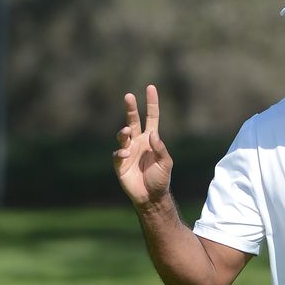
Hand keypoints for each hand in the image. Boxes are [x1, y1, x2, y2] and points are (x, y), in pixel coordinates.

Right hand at [113, 84, 173, 207]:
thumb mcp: (166, 163)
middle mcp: (138, 142)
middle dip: (131, 108)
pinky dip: (121, 152)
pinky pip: (118, 153)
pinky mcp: (120, 163)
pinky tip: (126, 154)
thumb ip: (161, 149)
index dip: (151, 103)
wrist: (151, 196)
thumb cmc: (160, 179)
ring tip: (126, 131)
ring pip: (123, 135)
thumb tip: (153, 134)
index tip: (150, 87)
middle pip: (133, 120)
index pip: (151, 117)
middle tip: (128, 95)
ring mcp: (128, 151)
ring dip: (124, 131)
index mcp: (151, 139)